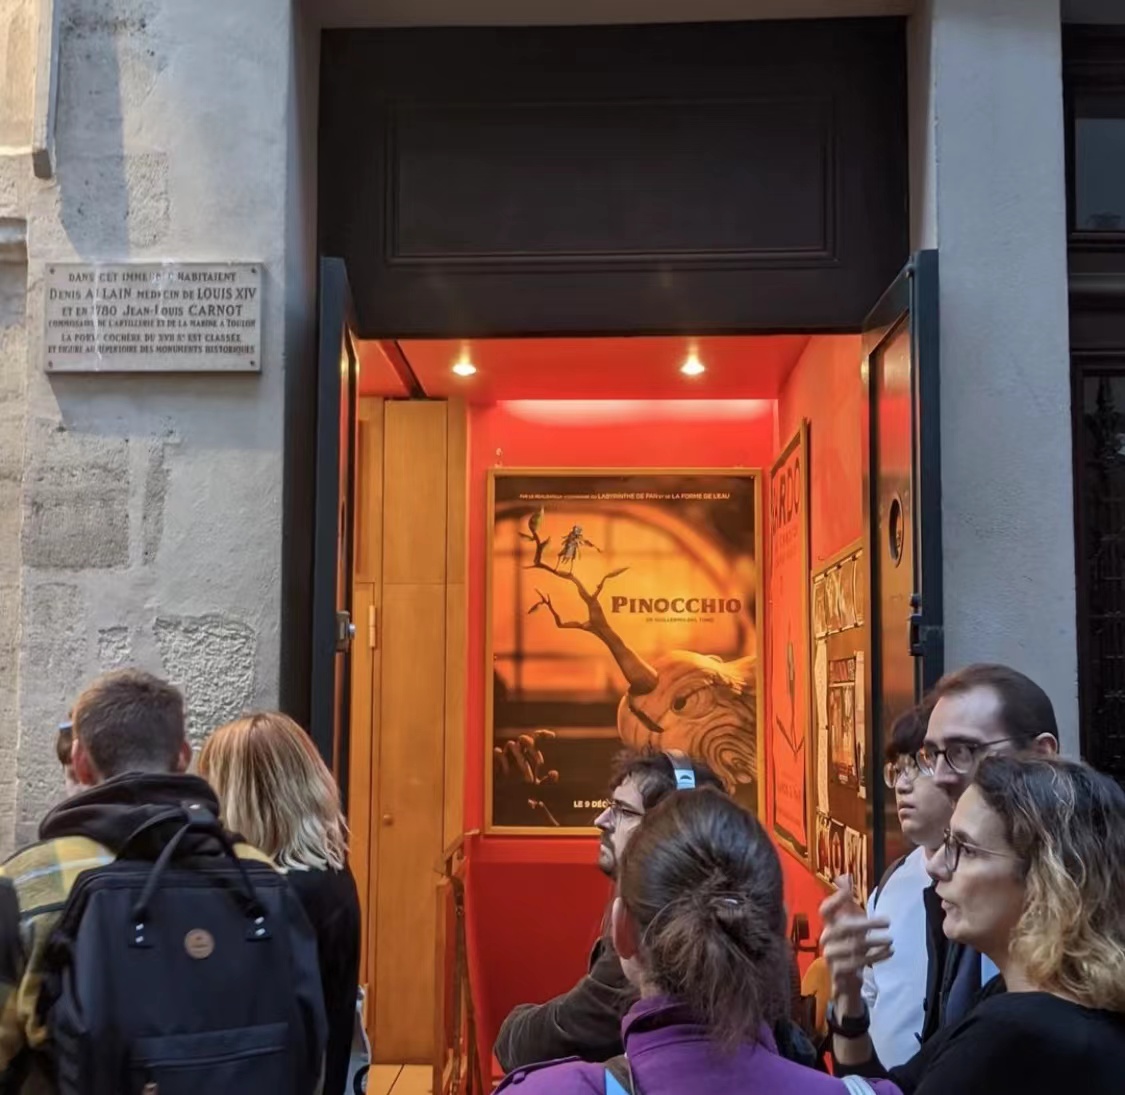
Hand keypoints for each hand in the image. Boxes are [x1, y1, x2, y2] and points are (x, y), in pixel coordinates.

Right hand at [492, 731, 562, 825]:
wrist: (503, 793)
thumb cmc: (521, 784)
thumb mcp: (537, 785)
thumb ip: (547, 781)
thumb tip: (555, 773)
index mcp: (526, 750)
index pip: (534, 738)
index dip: (542, 734)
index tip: (553, 736)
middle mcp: (516, 748)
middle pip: (524, 738)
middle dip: (533, 749)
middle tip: (541, 764)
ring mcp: (505, 752)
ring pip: (512, 746)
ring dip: (522, 762)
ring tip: (530, 780)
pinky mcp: (496, 759)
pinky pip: (499, 754)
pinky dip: (504, 762)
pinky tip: (508, 773)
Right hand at [819, 875, 892, 1010]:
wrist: (845, 980)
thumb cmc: (849, 946)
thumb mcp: (849, 924)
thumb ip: (847, 903)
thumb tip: (846, 876)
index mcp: (828, 925)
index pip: (826, 910)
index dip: (835, 900)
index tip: (848, 891)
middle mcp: (827, 939)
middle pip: (845, 928)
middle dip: (867, 924)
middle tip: (888, 922)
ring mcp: (831, 956)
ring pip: (854, 947)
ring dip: (874, 943)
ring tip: (891, 940)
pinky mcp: (840, 972)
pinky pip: (858, 963)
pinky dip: (876, 957)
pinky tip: (889, 952)